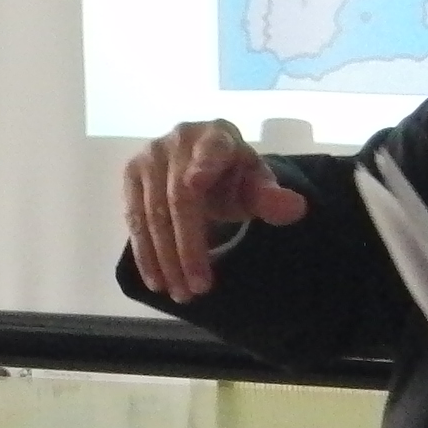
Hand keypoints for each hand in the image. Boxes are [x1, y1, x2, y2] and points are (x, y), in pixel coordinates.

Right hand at [123, 119, 308, 302]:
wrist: (202, 163)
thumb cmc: (234, 176)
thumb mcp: (257, 184)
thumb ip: (271, 197)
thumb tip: (296, 208)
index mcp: (216, 135)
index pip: (210, 152)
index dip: (203, 166)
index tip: (196, 183)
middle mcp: (177, 139)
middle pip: (178, 198)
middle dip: (187, 248)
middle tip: (199, 288)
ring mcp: (149, 156)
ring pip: (152, 214)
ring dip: (165, 259)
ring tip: (180, 293)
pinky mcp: (131, 175)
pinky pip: (134, 220)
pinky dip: (145, 254)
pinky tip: (157, 281)